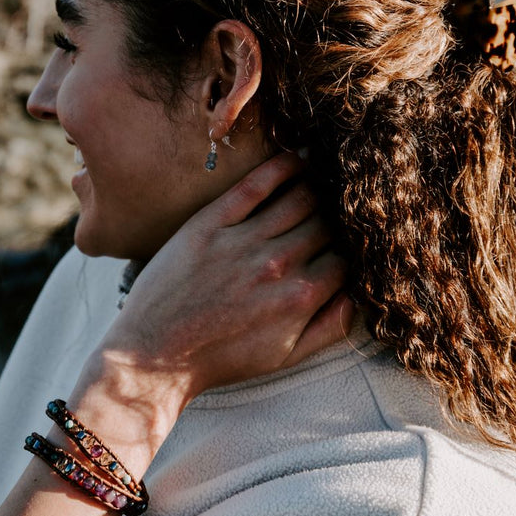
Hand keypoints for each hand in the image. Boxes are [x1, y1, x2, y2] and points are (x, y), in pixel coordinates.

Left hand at [75, 152, 353, 415]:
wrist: (154, 355)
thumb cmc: (220, 358)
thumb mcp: (285, 358)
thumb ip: (331, 327)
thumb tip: (361, 295)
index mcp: (301, 298)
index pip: (346, 257)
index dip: (352, 248)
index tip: (351, 238)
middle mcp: (278, 265)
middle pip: (327, 224)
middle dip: (340, 215)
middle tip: (346, 201)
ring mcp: (243, 242)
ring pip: (300, 198)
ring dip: (319, 185)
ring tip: (329, 175)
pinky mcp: (210, 224)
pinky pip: (255, 185)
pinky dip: (282, 167)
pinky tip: (297, 157)